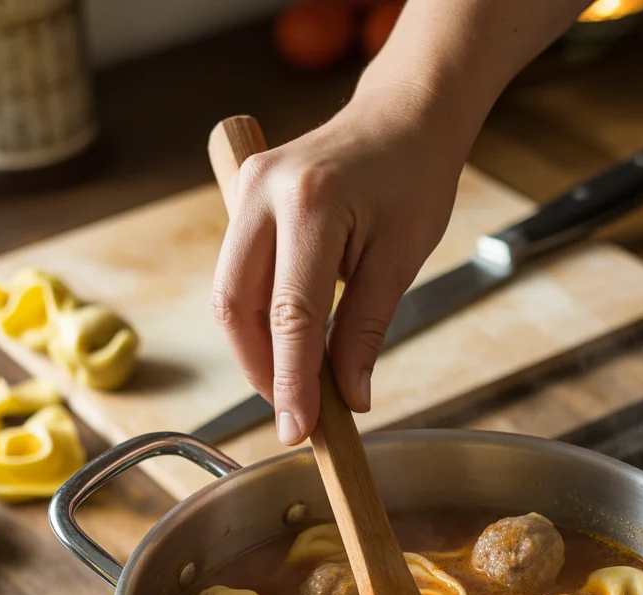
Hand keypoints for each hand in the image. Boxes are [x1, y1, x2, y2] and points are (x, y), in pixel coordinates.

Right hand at [211, 86, 464, 443]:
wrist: (402, 115)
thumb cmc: (413, 177)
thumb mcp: (401, 258)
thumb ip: (367, 330)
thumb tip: (349, 398)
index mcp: (312, 203)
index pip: (291, 315)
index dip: (291, 381)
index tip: (298, 431)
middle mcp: (263, 192)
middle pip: (236, 306)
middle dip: (260, 369)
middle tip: (295, 412)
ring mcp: (245, 189)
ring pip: (228, 294)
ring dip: (254, 348)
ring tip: (294, 384)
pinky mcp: (242, 197)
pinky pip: (237, 274)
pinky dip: (257, 318)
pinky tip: (286, 343)